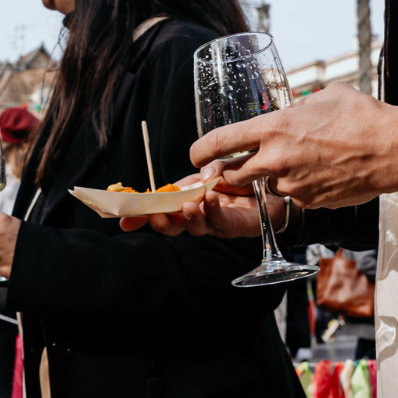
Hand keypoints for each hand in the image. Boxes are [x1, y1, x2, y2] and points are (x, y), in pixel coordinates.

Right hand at [118, 162, 275, 238]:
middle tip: (154, 218)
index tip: (125, 219)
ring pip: (194, 227)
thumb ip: (203, 172)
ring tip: (185, 208)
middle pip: (173, 222)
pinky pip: (219, 221)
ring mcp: (212, 222)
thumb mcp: (216, 169)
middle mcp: (196, 213)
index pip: (160, 206)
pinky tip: (208, 200)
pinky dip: (212, 211)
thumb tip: (196, 176)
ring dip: (187, 218)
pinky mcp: (232, 226)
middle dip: (161, 222)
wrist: (272, 191)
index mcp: (186, 198)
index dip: (142, 214)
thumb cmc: (241, 180)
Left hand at [189, 83, 397, 208]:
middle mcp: (275, 159)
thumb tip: (291, 109)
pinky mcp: (307, 202)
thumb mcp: (323, 96)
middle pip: (233, 174)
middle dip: (230, 173)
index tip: (195, 156)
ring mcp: (291, 184)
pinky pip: (293, 195)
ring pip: (266, 186)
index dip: (201, 151)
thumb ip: (298, 106)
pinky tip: (321, 172)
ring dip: (273, 177)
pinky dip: (299, 186)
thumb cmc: (362, 116)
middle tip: (235, 167)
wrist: (393, 149)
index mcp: (274, 128)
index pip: (220, 142)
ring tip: (302, 161)